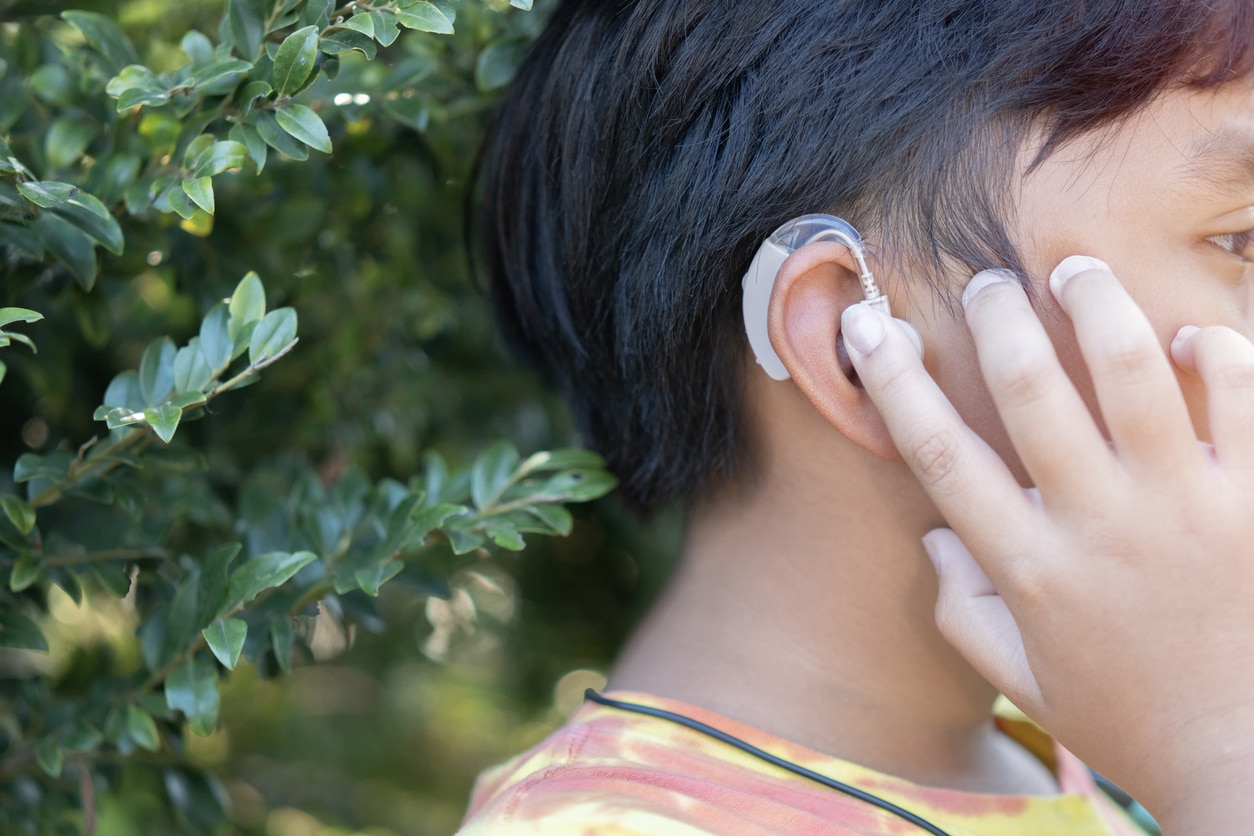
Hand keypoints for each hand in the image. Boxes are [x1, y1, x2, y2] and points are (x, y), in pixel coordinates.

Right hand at [841, 257, 1253, 831]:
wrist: (1248, 761)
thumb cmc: (1130, 720)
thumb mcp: (1026, 682)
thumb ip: (964, 612)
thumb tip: (937, 539)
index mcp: (1029, 568)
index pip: (939, 452)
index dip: (894, 379)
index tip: (869, 326)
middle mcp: (1098, 525)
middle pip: (1031, 390)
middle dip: (998, 318)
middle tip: (988, 282)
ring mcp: (1184, 508)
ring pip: (1132, 371)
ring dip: (1095, 305)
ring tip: (1076, 269)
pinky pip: (1241, 399)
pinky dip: (1217, 354)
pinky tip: (1191, 339)